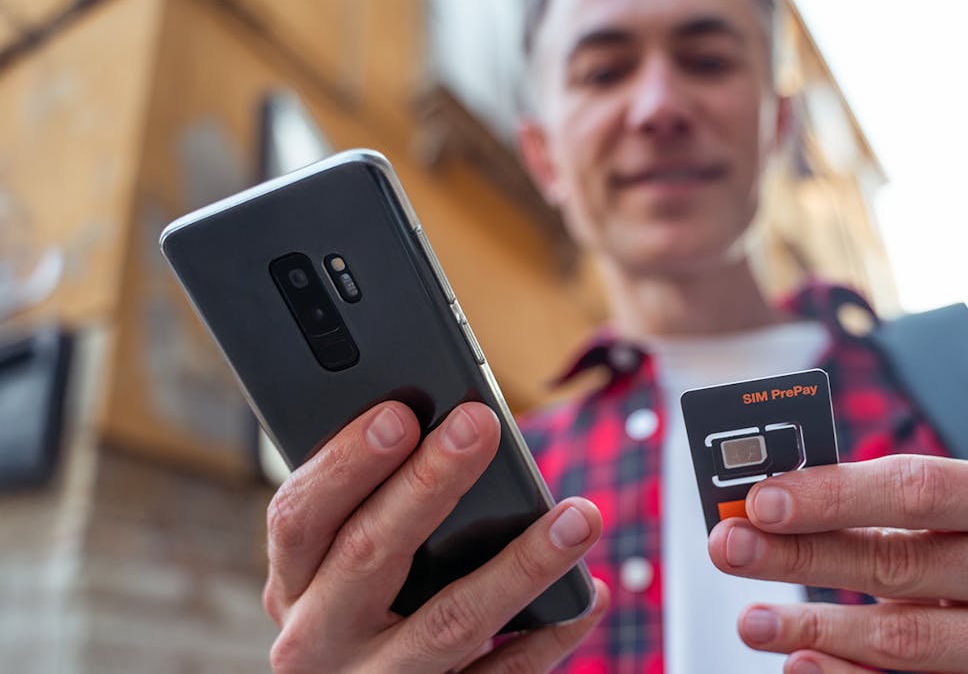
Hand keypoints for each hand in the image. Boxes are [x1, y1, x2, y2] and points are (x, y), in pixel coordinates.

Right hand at [262, 400, 607, 672]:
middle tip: (481, 425)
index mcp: (292, 584)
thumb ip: (372, 508)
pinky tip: (589, 594)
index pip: (300, 516)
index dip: (346, 463)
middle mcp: (319, 638)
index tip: (399, 414)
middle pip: (369, 552)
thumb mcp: (339, 568)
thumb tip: (458, 428)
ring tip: (580, 516)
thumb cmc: (363, 612)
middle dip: (429, 483)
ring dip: (522, 563)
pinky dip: (549, 635)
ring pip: (451, 620)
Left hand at [707, 455, 967, 672]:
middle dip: (801, 555)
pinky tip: (801, 663)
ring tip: (750, 621)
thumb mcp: (959, 518)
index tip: (758, 500)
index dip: (832, 494)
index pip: (916, 487)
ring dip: (815, 629)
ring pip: (909, 637)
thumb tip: (769, 504)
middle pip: (901, 562)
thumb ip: (883, 508)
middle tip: (729, 549)